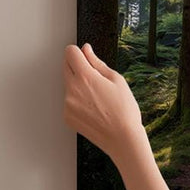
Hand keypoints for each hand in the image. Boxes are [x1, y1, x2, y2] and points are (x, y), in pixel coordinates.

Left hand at [63, 43, 146, 162]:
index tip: (84, 56)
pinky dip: (77, 102)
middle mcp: (72, 89)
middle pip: (65, 66)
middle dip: (77, 66)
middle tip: (94, 78)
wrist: (123, 139)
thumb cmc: (124, 111)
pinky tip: (94, 109)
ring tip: (98, 98)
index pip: (70, 52)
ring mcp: (67, 104)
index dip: (78, 52)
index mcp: (85, 77)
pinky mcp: (67, 116)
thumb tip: (86, 50)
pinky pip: (69, 101)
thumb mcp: (116, 80)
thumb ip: (97, 63)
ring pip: (68, 85)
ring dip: (78, 85)